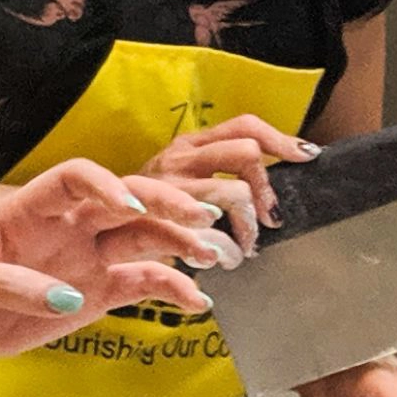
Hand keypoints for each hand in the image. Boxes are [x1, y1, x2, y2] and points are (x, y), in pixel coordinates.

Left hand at [0, 163, 213, 359]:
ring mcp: (85, 258)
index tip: (129, 205)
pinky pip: (140, 285)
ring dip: (178, 241)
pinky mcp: (96, 293)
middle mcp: (66, 227)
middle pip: (123, 201)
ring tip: (211, 254)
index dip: (103, 184)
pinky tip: (197, 301)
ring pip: (142, 239)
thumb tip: (63, 297)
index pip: (72, 180)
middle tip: (200, 216)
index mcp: (28, 209)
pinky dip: (172, 289)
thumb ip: (8, 284)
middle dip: (163, 203)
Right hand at [136, 116, 315, 255]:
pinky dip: (223, 254)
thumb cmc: (142, 217)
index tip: (307, 158)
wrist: (90, 235)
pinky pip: (205, 233)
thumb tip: (268, 197)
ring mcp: (164, 186)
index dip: (280, 140)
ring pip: (230, 193)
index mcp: (188, 147)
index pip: (244, 127)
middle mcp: (177, 158)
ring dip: (245, 227)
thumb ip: (216, 180)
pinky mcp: (151, 216)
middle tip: (267, 221)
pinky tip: (218, 269)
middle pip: (245, 153)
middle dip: (264, 190)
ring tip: (242, 249)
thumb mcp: (179, 187)